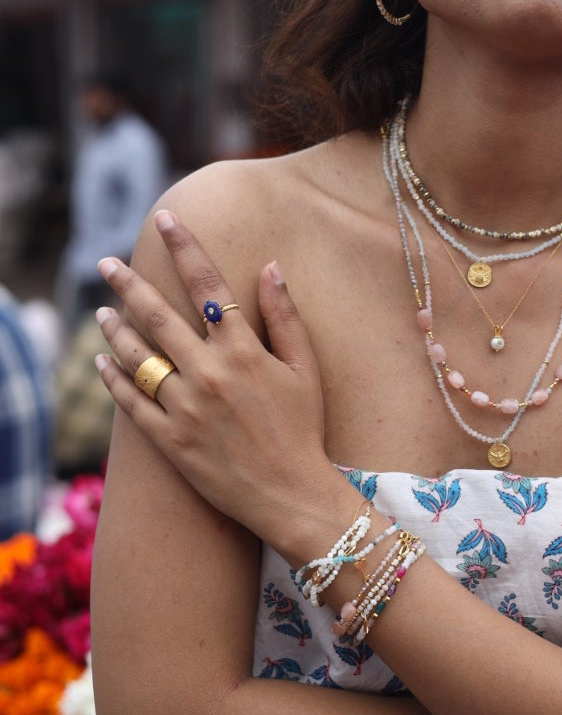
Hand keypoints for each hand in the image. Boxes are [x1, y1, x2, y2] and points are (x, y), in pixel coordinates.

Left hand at [94, 209, 327, 547]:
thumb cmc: (303, 430)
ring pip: (138, 358)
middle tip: (107, 263)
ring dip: (116, 330)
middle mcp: (209, 374)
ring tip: (102, 311)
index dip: (186, 247)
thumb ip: (285, 316)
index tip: (167, 220)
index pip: (208, 285)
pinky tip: (102, 363)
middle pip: (158, 316)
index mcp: (243, 351)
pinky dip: (113, 380)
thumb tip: (270, 266)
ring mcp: (185, 409)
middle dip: (129, 284)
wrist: (291, 495)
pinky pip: (131, 404)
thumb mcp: (305, 369)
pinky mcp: (170, 441)